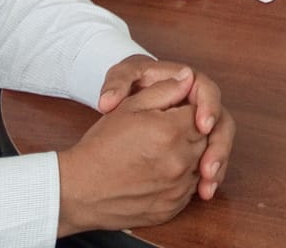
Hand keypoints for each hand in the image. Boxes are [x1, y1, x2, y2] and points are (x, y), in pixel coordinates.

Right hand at [57, 67, 215, 234]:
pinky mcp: (173, 207)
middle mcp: (180, 160)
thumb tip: (188, 79)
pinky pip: (190, 188)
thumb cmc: (102, 146)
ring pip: (200, 163)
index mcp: (171, 130)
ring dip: (188, 155)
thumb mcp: (129, 106)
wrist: (81, 190)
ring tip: (159, 153)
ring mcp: (178, 187)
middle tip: (162, 133)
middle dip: (190, 131)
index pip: (200, 112)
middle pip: (205, 138)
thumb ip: (164, 89)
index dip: (185, 110)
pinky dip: (182, 179)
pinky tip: (159, 172)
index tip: (169, 114)